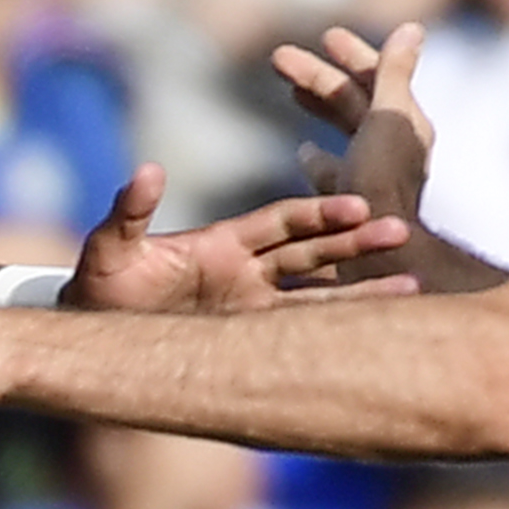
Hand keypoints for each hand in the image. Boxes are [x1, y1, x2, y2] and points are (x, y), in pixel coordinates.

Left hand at [61, 162, 409, 314]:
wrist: (95, 334)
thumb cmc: (100, 285)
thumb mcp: (110, 247)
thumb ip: (130, 211)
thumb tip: (148, 170)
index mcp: (222, 242)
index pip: (280, 223)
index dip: (316, 214)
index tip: (356, 209)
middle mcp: (247, 271)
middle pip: (311, 251)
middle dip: (354, 243)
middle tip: (402, 231)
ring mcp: (253, 306)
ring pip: (317, 293)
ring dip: (361, 286)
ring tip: (413, 283)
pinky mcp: (250, 338)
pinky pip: (300, 334)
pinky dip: (336, 329)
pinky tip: (378, 328)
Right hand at [276, 23, 433, 233]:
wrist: (378, 255)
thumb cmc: (381, 185)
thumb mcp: (388, 119)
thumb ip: (394, 74)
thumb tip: (412, 26)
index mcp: (402, 126)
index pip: (378, 79)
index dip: (353, 56)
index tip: (327, 36)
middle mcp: (391, 150)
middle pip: (353, 103)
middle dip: (318, 77)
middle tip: (278, 57)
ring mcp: (371, 178)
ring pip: (342, 132)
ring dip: (316, 108)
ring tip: (289, 92)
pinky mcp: (352, 205)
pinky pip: (334, 172)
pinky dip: (318, 158)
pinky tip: (304, 153)